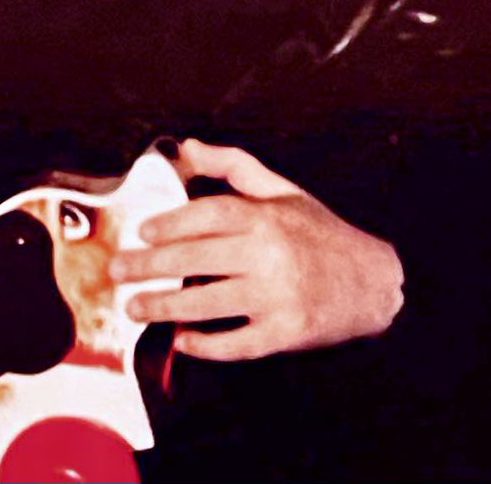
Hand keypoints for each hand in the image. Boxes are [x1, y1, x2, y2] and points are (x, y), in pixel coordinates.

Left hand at [110, 138, 403, 360]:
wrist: (373, 281)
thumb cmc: (318, 232)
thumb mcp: (281, 190)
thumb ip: (232, 165)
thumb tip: (186, 146)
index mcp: (265, 218)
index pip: (208, 215)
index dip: (170, 222)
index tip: (142, 230)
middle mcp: (269, 255)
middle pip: (196, 259)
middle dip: (150, 266)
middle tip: (117, 271)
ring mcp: (277, 296)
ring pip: (208, 304)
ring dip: (165, 308)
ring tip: (134, 308)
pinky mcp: (286, 333)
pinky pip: (238, 343)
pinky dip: (207, 344)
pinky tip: (182, 340)